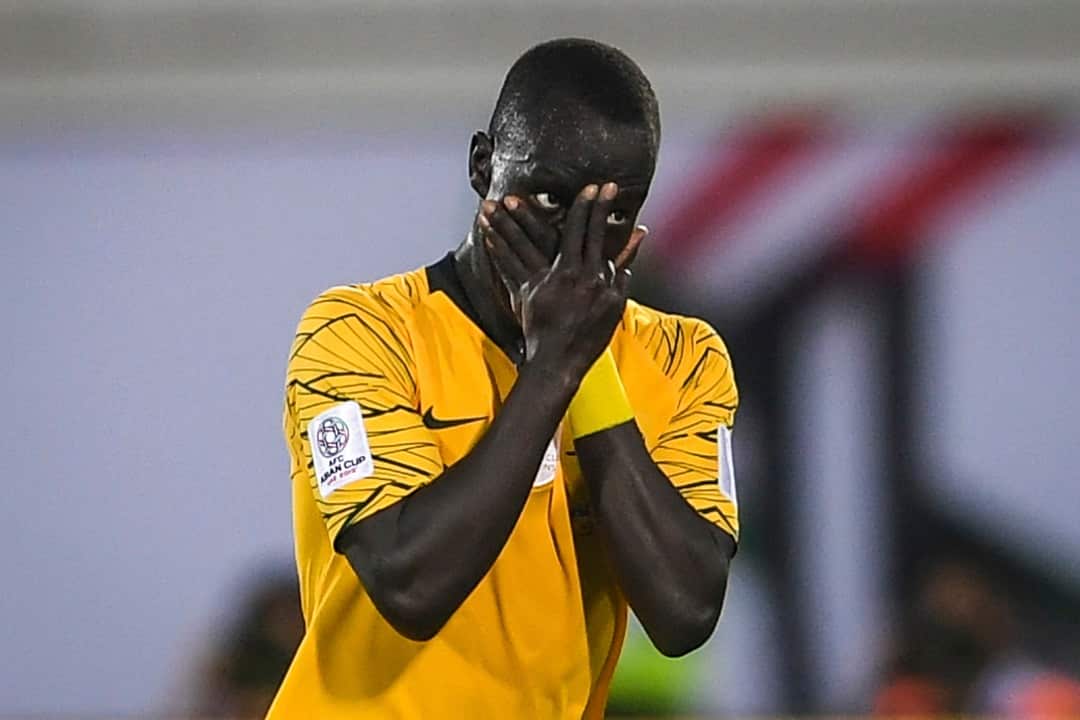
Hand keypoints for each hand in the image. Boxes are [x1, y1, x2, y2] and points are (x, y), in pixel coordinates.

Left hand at [481, 183, 635, 381]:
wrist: (561, 361)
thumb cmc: (589, 337)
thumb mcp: (614, 308)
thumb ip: (620, 278)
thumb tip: (629, 255)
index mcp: (592, 276)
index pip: (595, 233)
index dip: (597, 208)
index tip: (601, 187)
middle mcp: (568, 274)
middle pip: (563, 231)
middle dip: (558, 205)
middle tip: (542, 185)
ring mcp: (545, 282)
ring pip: (527, 245)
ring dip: (512, 221)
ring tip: (500, 200)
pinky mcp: (527, 293)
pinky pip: (510, 265)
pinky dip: (499, 248)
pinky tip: (489, 232)